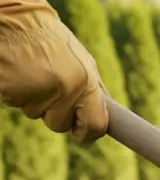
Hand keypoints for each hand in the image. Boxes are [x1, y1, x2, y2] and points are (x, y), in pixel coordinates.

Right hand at [0, 0, 107, 142]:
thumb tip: (106, 116)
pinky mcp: (11, 91)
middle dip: (55, 114)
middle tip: (50, 89)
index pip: (95, 126)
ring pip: (36, 115)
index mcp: (86, 84)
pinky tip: (20, 74)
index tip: (82, 134)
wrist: (20, 22)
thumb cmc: (55, 42)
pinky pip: (16, 104)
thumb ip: (93, 90)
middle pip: (59, 125)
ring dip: (34, 101)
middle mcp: (64, 91)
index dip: (87, 133)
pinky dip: (17, 93)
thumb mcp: (84, 63)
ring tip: (34, 74)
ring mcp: (36, 92)